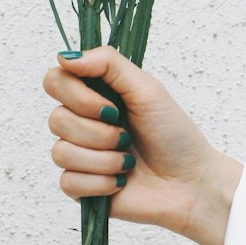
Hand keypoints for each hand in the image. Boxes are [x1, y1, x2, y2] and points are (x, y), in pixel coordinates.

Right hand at [42, 45, 243, 244]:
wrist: (190, 184)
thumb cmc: (174, 135)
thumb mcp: (147, 89)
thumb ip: (107, 63)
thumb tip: (65, 56)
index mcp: (95, 95)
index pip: (55, 81)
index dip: (76, 95)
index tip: (110, 106)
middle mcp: (82, 123)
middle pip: (56, 119)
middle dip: (98, 132)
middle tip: (126, 135)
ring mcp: (79, 156)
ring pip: (60, 152)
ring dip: (103, 159)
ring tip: (128, 162)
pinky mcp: (81, 188)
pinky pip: (68, 182)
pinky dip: (101, 181)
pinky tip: (121, 182)